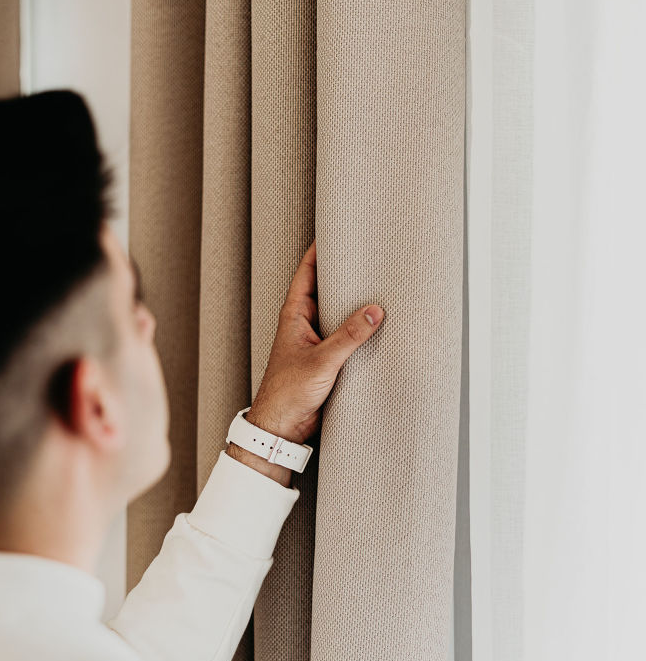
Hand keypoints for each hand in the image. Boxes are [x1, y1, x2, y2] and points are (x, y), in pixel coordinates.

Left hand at [246, 239, 384, 445]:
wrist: (281, 428)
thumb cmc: (287, 393)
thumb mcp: (322, 361)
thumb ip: (349, 337)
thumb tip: (374, 311)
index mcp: (294, 315)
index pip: (307, 272)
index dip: (319, 251)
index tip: (335, 232)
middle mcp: (304, 323)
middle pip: (326, 289)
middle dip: (344, 274)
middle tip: (366, 256)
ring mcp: (315, 340)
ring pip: (337, 313)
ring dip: (353, 303)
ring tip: (379, 285)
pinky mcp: (326, 358)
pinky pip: (345, 335)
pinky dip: (358, 328)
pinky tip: (377, 325)